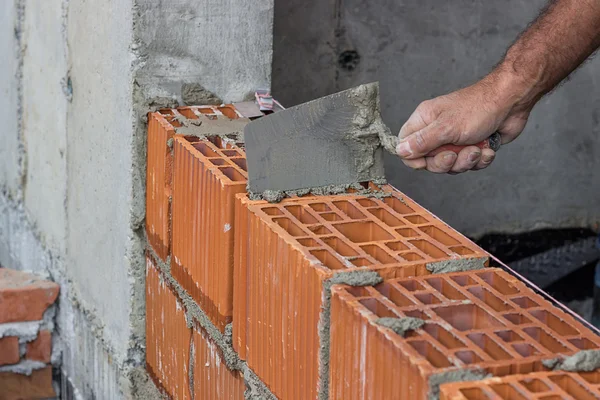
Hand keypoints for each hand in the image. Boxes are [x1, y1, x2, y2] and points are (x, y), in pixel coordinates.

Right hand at [396, 72, 531, 172]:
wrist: (512, 103)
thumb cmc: (478, 108)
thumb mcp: (446, 128)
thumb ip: (421, 142)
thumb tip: (400, 151)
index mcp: (424, 121)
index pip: (405, 146)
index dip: (414, 159)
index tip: (426, 161)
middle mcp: (436, 131)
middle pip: (428, 161)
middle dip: (446, 163)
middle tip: (456, 154)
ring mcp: (454, 140)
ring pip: (451, 165)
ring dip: (466, 161)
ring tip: (477, 148)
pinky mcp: (471, 146)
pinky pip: (468, 164)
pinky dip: (480, 160)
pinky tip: (487, 148)